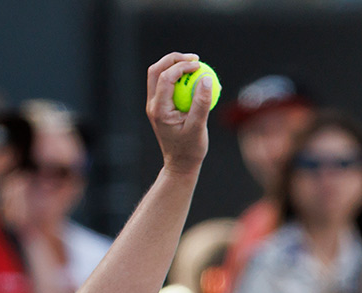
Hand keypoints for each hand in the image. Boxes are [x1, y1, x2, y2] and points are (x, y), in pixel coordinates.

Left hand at [145, 53, 209, 175]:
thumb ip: (202, 103)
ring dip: (175, 66)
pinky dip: (180, 78)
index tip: (200, 66)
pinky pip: (168, 84)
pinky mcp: (162, 106)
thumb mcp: (199, 127)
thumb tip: (207, 78)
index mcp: (159, 110)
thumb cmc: (190, 149)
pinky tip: (197, 78)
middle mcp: (153, 105)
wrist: (180, 164)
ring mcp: (155, 105)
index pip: (166, 78)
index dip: (182, 66)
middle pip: (156, 70)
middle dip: (174, 59)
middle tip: (195, 59)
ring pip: (159, 75)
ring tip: (196, 65)